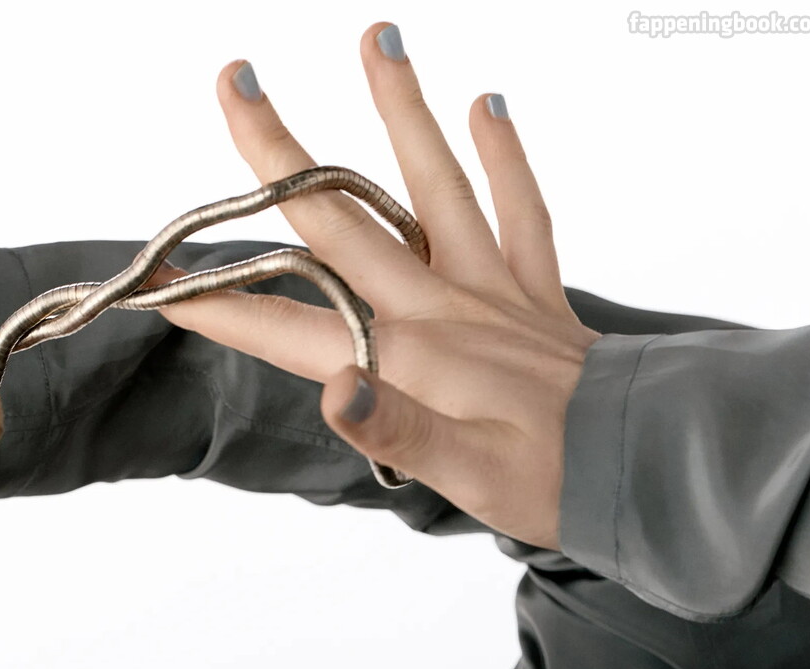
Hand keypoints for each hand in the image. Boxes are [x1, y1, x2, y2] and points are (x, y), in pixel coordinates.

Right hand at [157, 26, 599, 549]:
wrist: (642, 468)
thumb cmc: (547, 483)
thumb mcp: (462, 476)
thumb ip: (395, 430)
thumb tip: (336, 389)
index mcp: (408, 355)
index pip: (294, 326)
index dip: (226, 306)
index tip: (168, 286)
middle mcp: (441, 306)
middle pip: (344, 217)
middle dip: (280, 153)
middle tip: (235, 82)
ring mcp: (490, 289)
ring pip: (434, 183)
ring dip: (402, 110)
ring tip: (378, 36)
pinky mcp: (534, 292)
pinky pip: (521, 210)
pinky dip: (505, 156)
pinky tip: (489, 104)